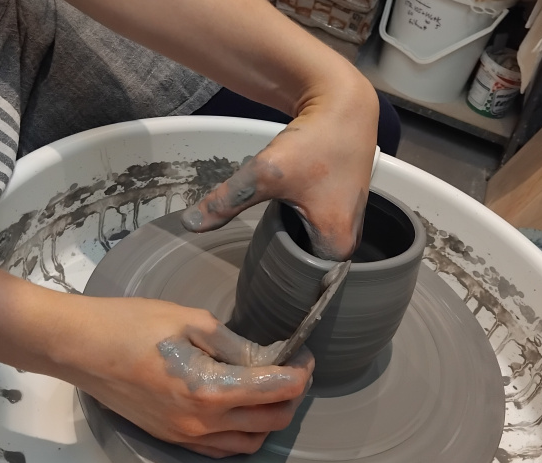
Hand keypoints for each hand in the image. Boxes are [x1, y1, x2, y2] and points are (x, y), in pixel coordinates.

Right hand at [50, 296, 313, 457]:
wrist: (80, 349)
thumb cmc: (131, 325)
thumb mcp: (191, 321)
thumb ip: (235, 345)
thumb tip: (267, 358)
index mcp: (210, 390)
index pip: (277, 390)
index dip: (300, 373)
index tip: (304, 356)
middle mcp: (202, 422)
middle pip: (272, 421)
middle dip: (292, 396)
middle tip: (292, 370)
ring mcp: (186, 436)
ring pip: (250, 442)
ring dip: (270, 419)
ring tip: (270, 389)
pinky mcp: (172, 438)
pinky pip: (222, 449)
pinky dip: (243, 434)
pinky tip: (241, 409)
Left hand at [180, 78, 379, 260]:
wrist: (344, 103)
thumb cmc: (314, 141)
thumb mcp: (266, 173)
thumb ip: (227, 201)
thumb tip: (190, 224)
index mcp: (337, 246)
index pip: (302, 279)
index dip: (276, 275)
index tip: (255, 268)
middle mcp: (350, 241)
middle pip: (307, 263)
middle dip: (282, 256)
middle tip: (256, 250)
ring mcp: (352, 222)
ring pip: (312, 244)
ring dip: (291, 239)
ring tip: (268, 233)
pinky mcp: (347, 204)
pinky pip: (319, 227)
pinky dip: (301, 223)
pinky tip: (285, 213)